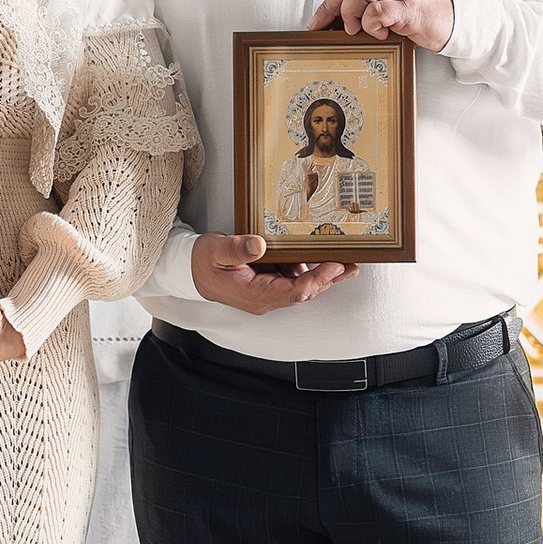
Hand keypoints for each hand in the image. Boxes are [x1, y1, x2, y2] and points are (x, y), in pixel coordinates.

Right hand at [190, 231, 353, 313]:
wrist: (190, 272)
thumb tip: (260, 245)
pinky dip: (308, 270)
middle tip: (352, 265)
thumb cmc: (202, 262)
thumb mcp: (215, 250)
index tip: (334, 266)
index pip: (294, 291)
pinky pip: (293, 280)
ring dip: (323, 276)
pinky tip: (320, 258)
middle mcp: (265, 298)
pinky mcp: (268, 285)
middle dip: (329, 279)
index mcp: (255, 294)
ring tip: (346, 262)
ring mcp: (267, 293)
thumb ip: (237, 248)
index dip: (317, 280)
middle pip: (304, 291)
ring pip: (301, 286)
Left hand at [312, 0, 454, 47]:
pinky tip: (382, 32)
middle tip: (343, 29)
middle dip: (338, 10)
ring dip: (354, 15)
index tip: (316, 22)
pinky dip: (373, 24)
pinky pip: (379, 11)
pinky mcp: (410, 8)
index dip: (328, 5)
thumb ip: (373, 2)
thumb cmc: (425, 12)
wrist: (457, 19)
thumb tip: (341, 20)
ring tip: (362, 29)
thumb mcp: (396, 0)